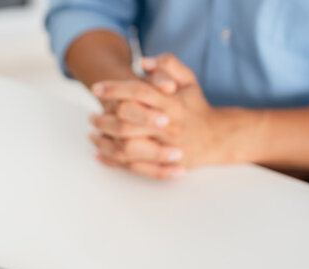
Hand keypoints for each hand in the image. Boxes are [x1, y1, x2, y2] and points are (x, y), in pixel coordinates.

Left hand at [88, 54, 232, 178]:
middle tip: (91, 115)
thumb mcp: (189, 80)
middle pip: (129, 121)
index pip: (140, 92)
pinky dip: (112, 160)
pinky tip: (99, 152)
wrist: (216, 138)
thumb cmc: (195, 106)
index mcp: (173, 104)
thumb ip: (169, 64)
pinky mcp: (163, 165)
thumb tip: (143, 62)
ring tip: (93, 131)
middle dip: (105, 117)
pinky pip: (132, 166)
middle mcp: (170, 127)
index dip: (116, 88)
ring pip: (127, 147)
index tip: (97, 88)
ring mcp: (166, 149)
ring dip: (105, 140)